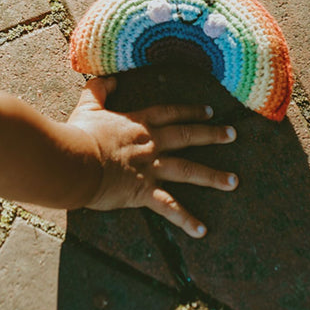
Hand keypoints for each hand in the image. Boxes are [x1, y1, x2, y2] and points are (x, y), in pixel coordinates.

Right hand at [66, 76, 237, 237]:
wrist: (75, 161)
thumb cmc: (79, 135)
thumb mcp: (88, 106)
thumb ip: (99, 89)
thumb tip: (110, 78)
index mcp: (139, 123)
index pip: (170, 113)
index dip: (190, 111)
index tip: (209, 111)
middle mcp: (152, 144)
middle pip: (188, 136)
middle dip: (213, 135)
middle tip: (233, 134)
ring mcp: (151, 168)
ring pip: (189, 170)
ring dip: (213, 176)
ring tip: (234, 182)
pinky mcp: (143, 191)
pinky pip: (169, 207)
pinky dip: (186, 220)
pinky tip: (202, 230)